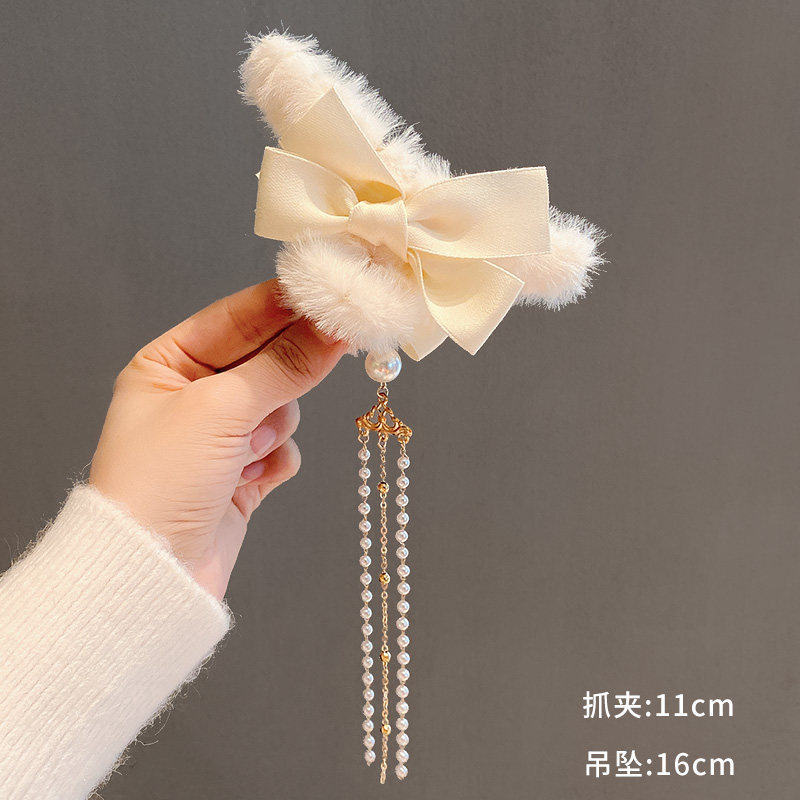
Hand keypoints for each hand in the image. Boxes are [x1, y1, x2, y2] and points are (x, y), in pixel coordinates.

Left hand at [89, 280, 344, 599]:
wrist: (152, 576)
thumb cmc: (161, 482)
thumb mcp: (221, 409)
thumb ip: (283, 365)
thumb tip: (334, 329)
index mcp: (168, 364)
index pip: (238, 318)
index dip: (286, 305)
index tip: (334, 294)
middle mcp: (193, 396)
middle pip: (267, 360)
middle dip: (287, 369)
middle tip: (341, 343)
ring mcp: (220, 436)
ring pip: (282, 406)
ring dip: (272, 429)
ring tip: (245, 454)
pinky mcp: (241, 474)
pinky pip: (283, 448)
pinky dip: (273, 462)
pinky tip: (248, 482)